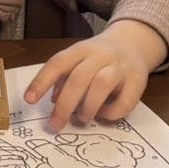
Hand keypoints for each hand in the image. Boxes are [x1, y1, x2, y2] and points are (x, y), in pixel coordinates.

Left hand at [26, 21, 164, 132]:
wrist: (134, 43)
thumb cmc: (98, 58)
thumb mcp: (78, 60)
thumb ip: (64, 78)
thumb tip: (55, 102)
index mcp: (81, 49)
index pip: (58, 63)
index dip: (42, 81)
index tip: (29, 100)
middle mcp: (101, 55)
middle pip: (79, 77)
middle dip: (64, 104)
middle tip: (55, 124)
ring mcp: (121, 67)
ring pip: (102, 84)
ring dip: (88, 106)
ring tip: (81, 119)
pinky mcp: (138, 82)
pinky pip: (124, 101)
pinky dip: (111, 113)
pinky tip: (103, 115)